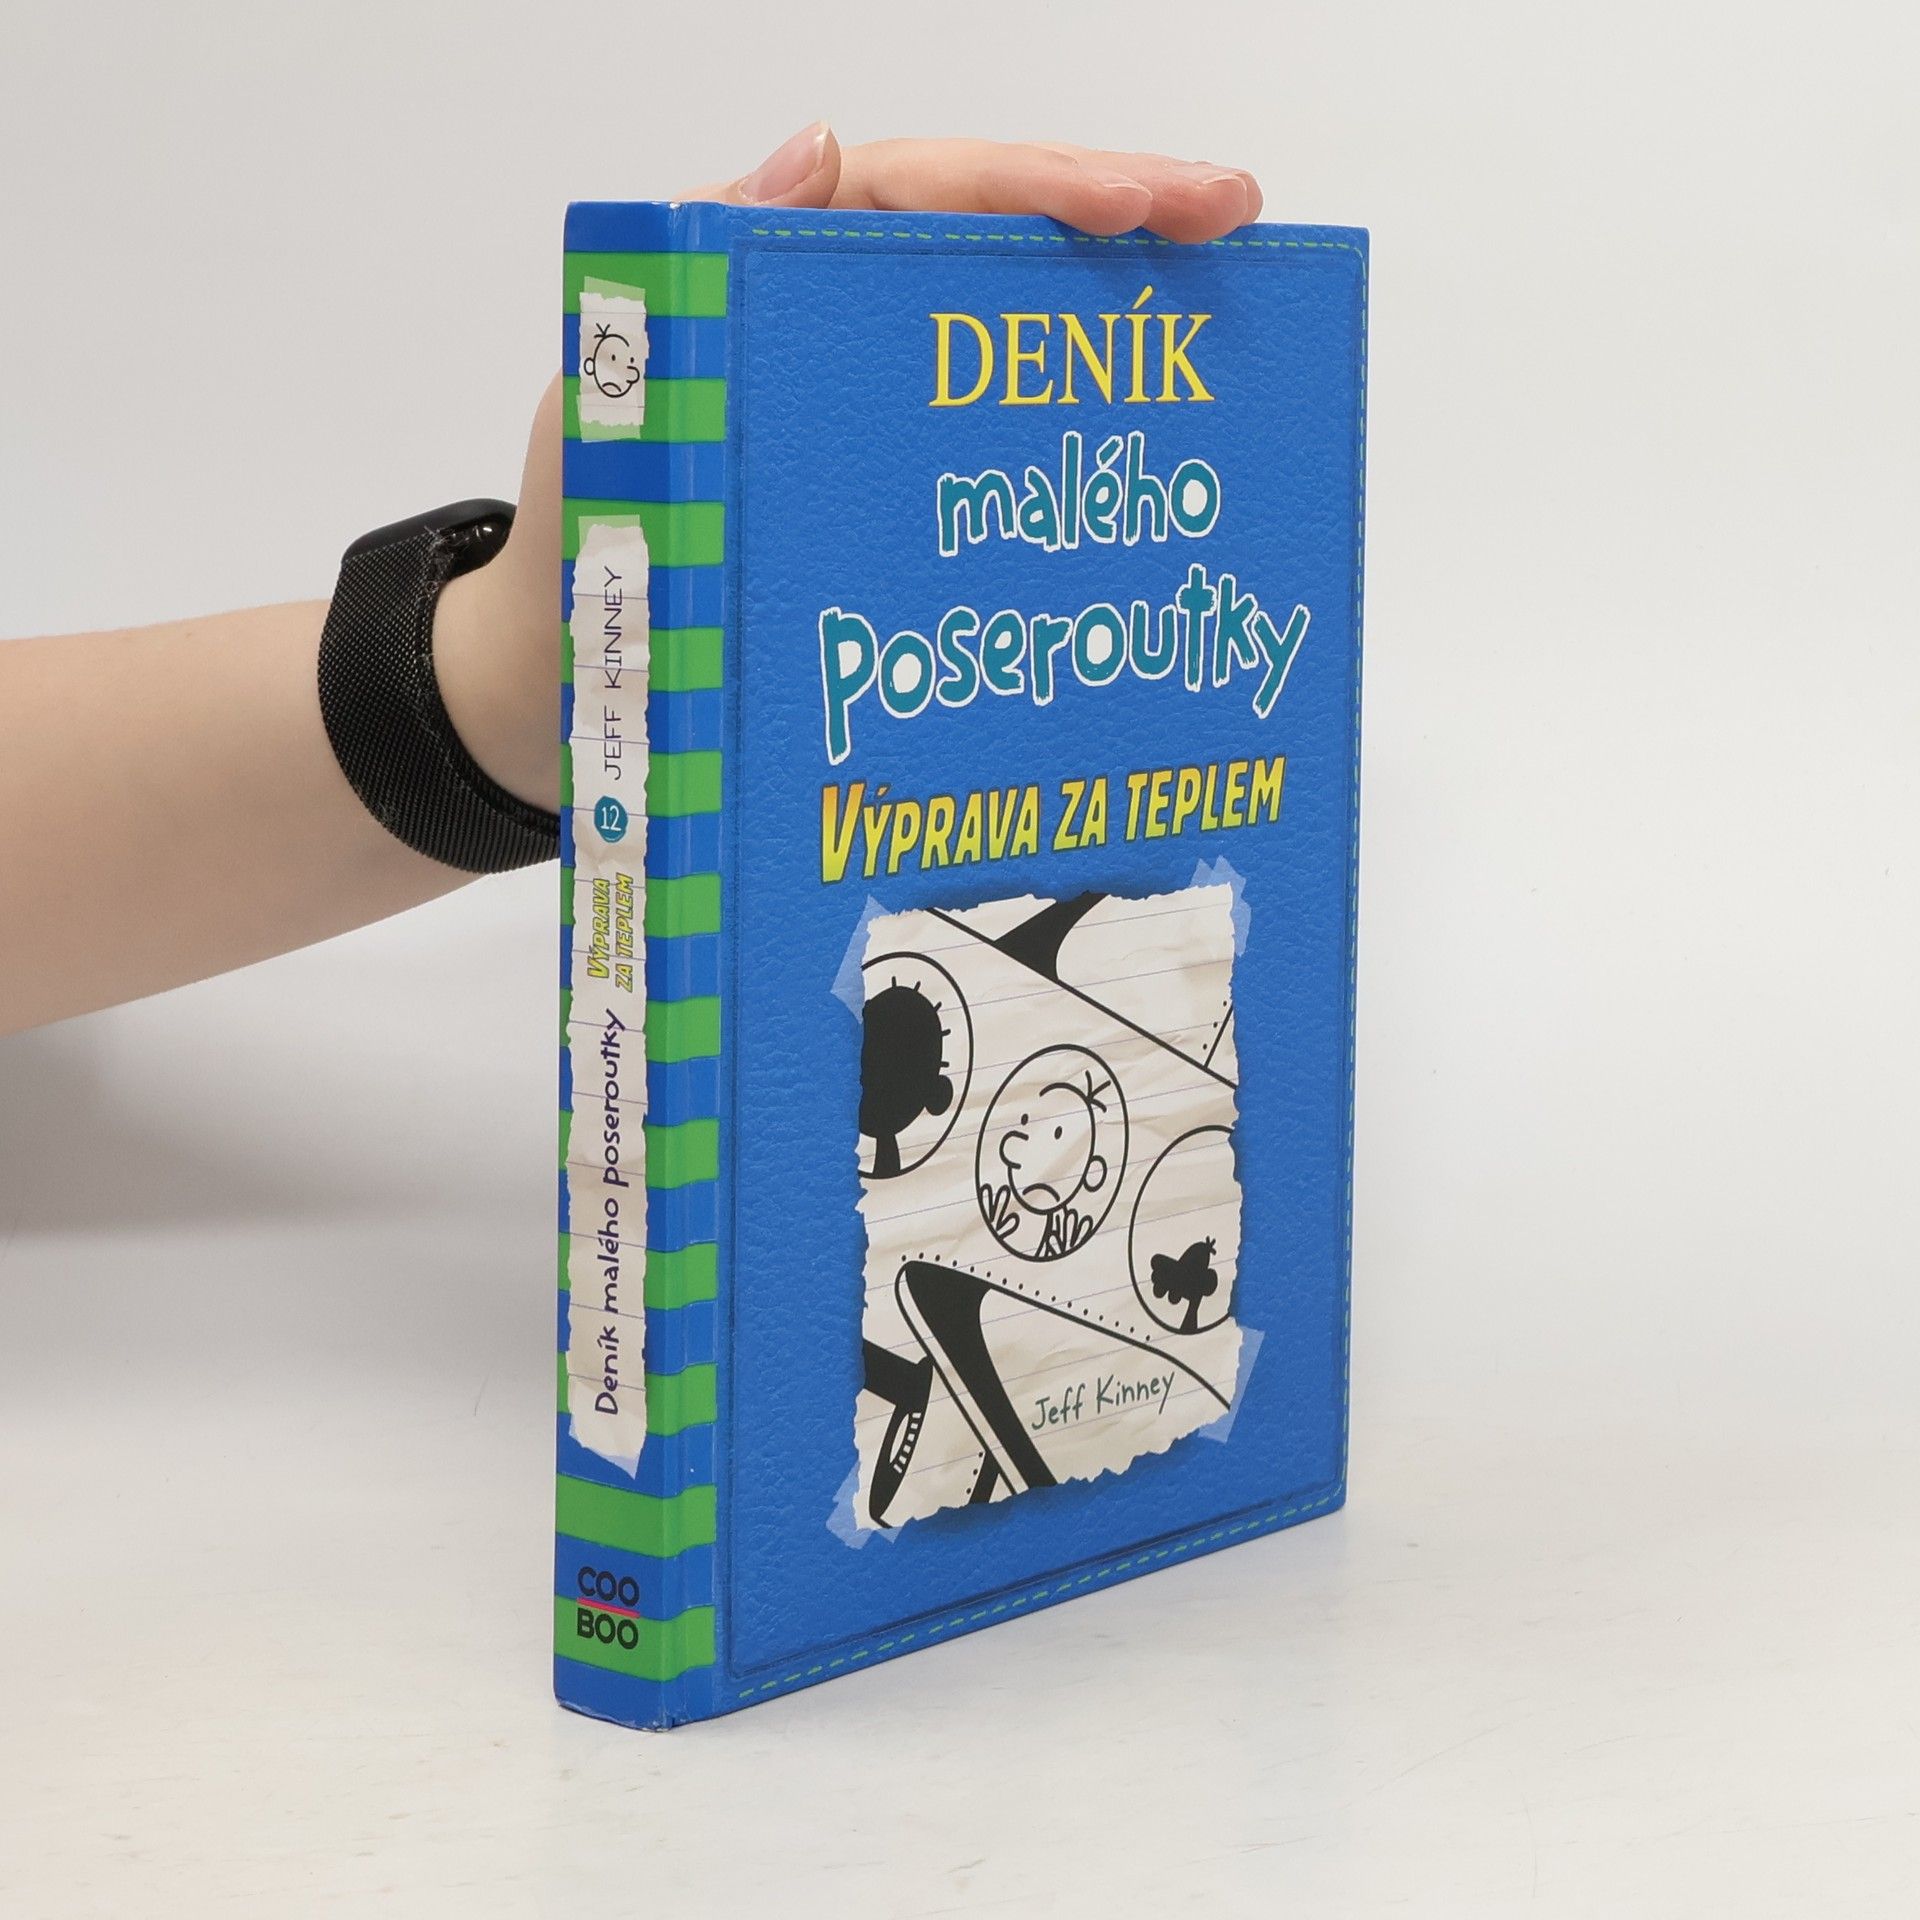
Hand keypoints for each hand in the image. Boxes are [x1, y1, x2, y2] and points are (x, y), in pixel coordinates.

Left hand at [436, 129, 1266, 811]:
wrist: (578, 672)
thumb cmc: (589, 527)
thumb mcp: (624, 383)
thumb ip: (701, 264)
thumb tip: (817, 147)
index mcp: (784, 276)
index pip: (933, 193)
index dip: (1050, 186)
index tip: (1156, 204)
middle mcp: (845, 329)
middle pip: (997, 243)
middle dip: (1122, 217)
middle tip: (1236, 219)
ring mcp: (879, 412)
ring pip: (1013, 335)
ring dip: (1115, 308)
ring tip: (1226, 293)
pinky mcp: (895, 493)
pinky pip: (993, 442)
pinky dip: (1069, 429)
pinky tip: (1147, 438)